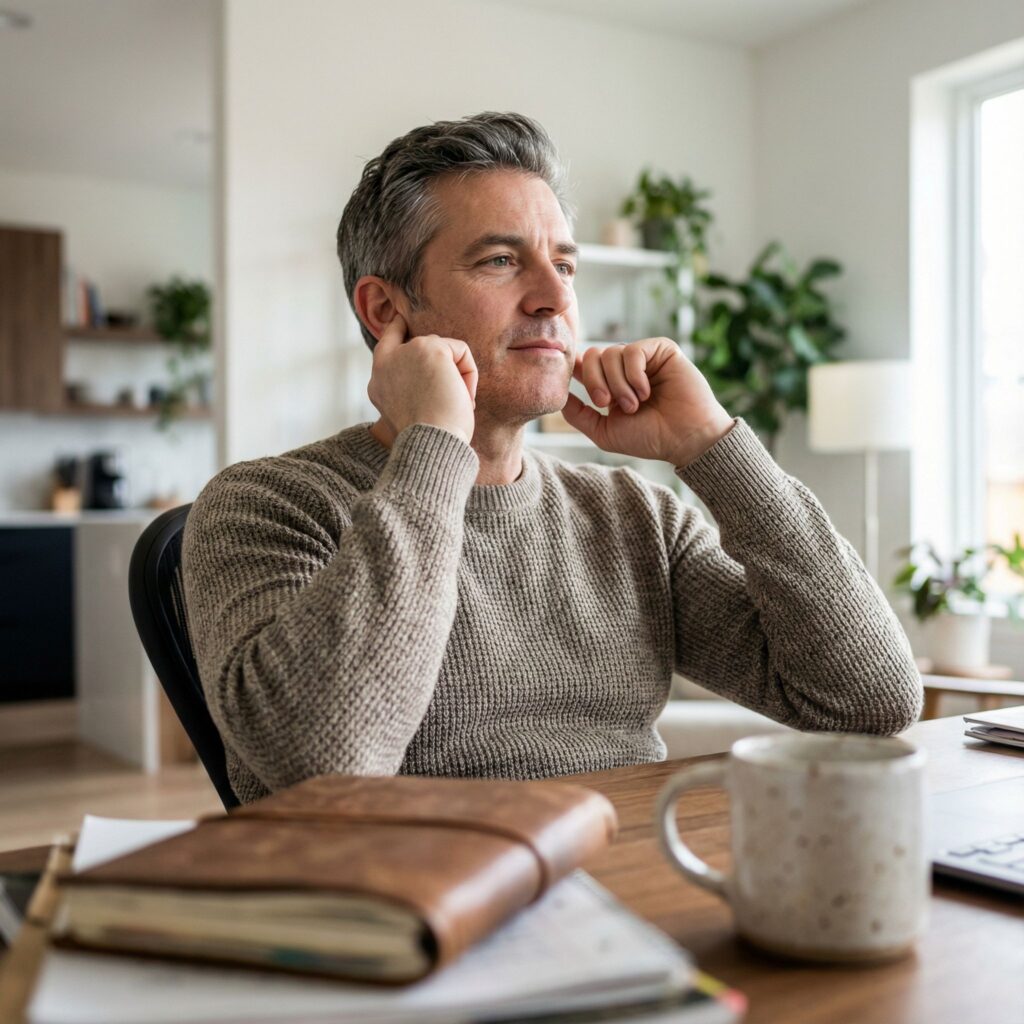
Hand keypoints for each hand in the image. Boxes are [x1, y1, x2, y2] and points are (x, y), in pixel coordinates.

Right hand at [367, 313, 477, 445]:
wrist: (430, 445)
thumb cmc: (428, 440)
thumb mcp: (411, 413)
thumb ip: (413, 388)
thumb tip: (442, 377)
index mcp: (379, 383)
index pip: (386, 344)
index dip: (396, 329)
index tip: (400, 319)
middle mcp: (385, 364)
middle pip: (422, 344)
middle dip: (445, 363)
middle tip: (455, 397)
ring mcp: (406, 352)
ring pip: (445, 351)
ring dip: (458, 377)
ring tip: (454, 404)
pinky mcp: (430, 348)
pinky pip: (461, 351)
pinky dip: (469, 375)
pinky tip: (463, 397)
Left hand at [561, 339, 733, 467]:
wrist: (684, 439)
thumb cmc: (649, 438)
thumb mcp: (604, 431)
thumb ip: (578, 414)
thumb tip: (558, 395)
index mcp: (611, 383)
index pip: (583, 364)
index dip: (576, 371)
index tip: (582, 391)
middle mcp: (625, 368)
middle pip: (593, 355)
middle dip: (594, 381)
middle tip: (607, 403)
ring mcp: (644, 357)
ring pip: (610, 353)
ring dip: (618, 384)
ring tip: (635, 404)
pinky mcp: (661, 349)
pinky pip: (632, 351)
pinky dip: (634, 375)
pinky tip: (646, 392)